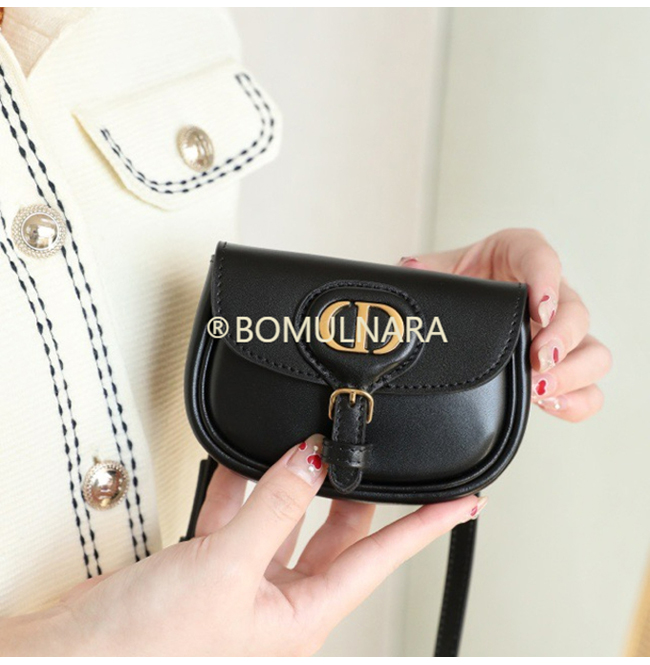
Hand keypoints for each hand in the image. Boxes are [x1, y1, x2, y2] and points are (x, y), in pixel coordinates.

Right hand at [1, 435, 485, 655]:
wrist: (74, 662)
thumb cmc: (148, 653)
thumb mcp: (226, 570)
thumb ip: (274, 508)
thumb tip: (310, 459)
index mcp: (302, 616)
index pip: (382, 560)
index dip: (428, 527)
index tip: (464, 504)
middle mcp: (279, 600)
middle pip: (337, 534)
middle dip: (353, 492)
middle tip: (372, 455)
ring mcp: (244, 581)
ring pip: (287, 518)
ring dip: (292, 481)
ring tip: (307, 445)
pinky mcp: (210, 566)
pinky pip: (240, 515)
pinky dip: (243, 485)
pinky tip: (243, 459)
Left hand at [399, 228, 611, 421]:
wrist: (451, 317)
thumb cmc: (453, 286)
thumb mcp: (438, 273)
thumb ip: (425, 271)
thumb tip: (411, 268)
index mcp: (517, 258)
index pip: (540, 257)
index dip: (546, 279)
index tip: (538, 305)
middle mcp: (547, 295)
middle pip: (576, 311)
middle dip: (562, 337)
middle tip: (537, 359)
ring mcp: (557, 335)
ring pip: (594, 353)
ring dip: (573, 373)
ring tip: (539, 388)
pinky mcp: (558, 368)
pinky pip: (587, 389)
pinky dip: (576, 400)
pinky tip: (548, 403)